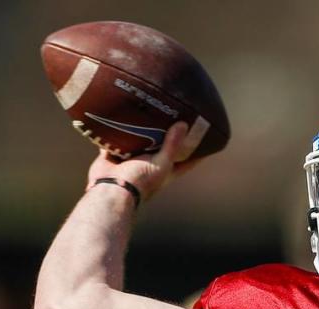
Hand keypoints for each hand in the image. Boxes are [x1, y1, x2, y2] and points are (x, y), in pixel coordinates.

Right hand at [86, 120, 205, 202]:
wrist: (111, 189)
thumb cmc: (140, 181)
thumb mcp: (161, 163)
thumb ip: (172, 146)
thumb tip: (184, 125)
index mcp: (166, 169)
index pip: (188, 160)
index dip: (198, 150)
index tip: (207, 137)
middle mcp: (150, 164)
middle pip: (162, 146)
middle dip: (167, 133)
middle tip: (174, 114)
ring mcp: (132, 159)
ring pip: (139, 141)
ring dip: (142, 129)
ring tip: (149, 109)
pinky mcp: (114, 154)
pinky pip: (116, 139)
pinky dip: (118, 130)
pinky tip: (122, 115)